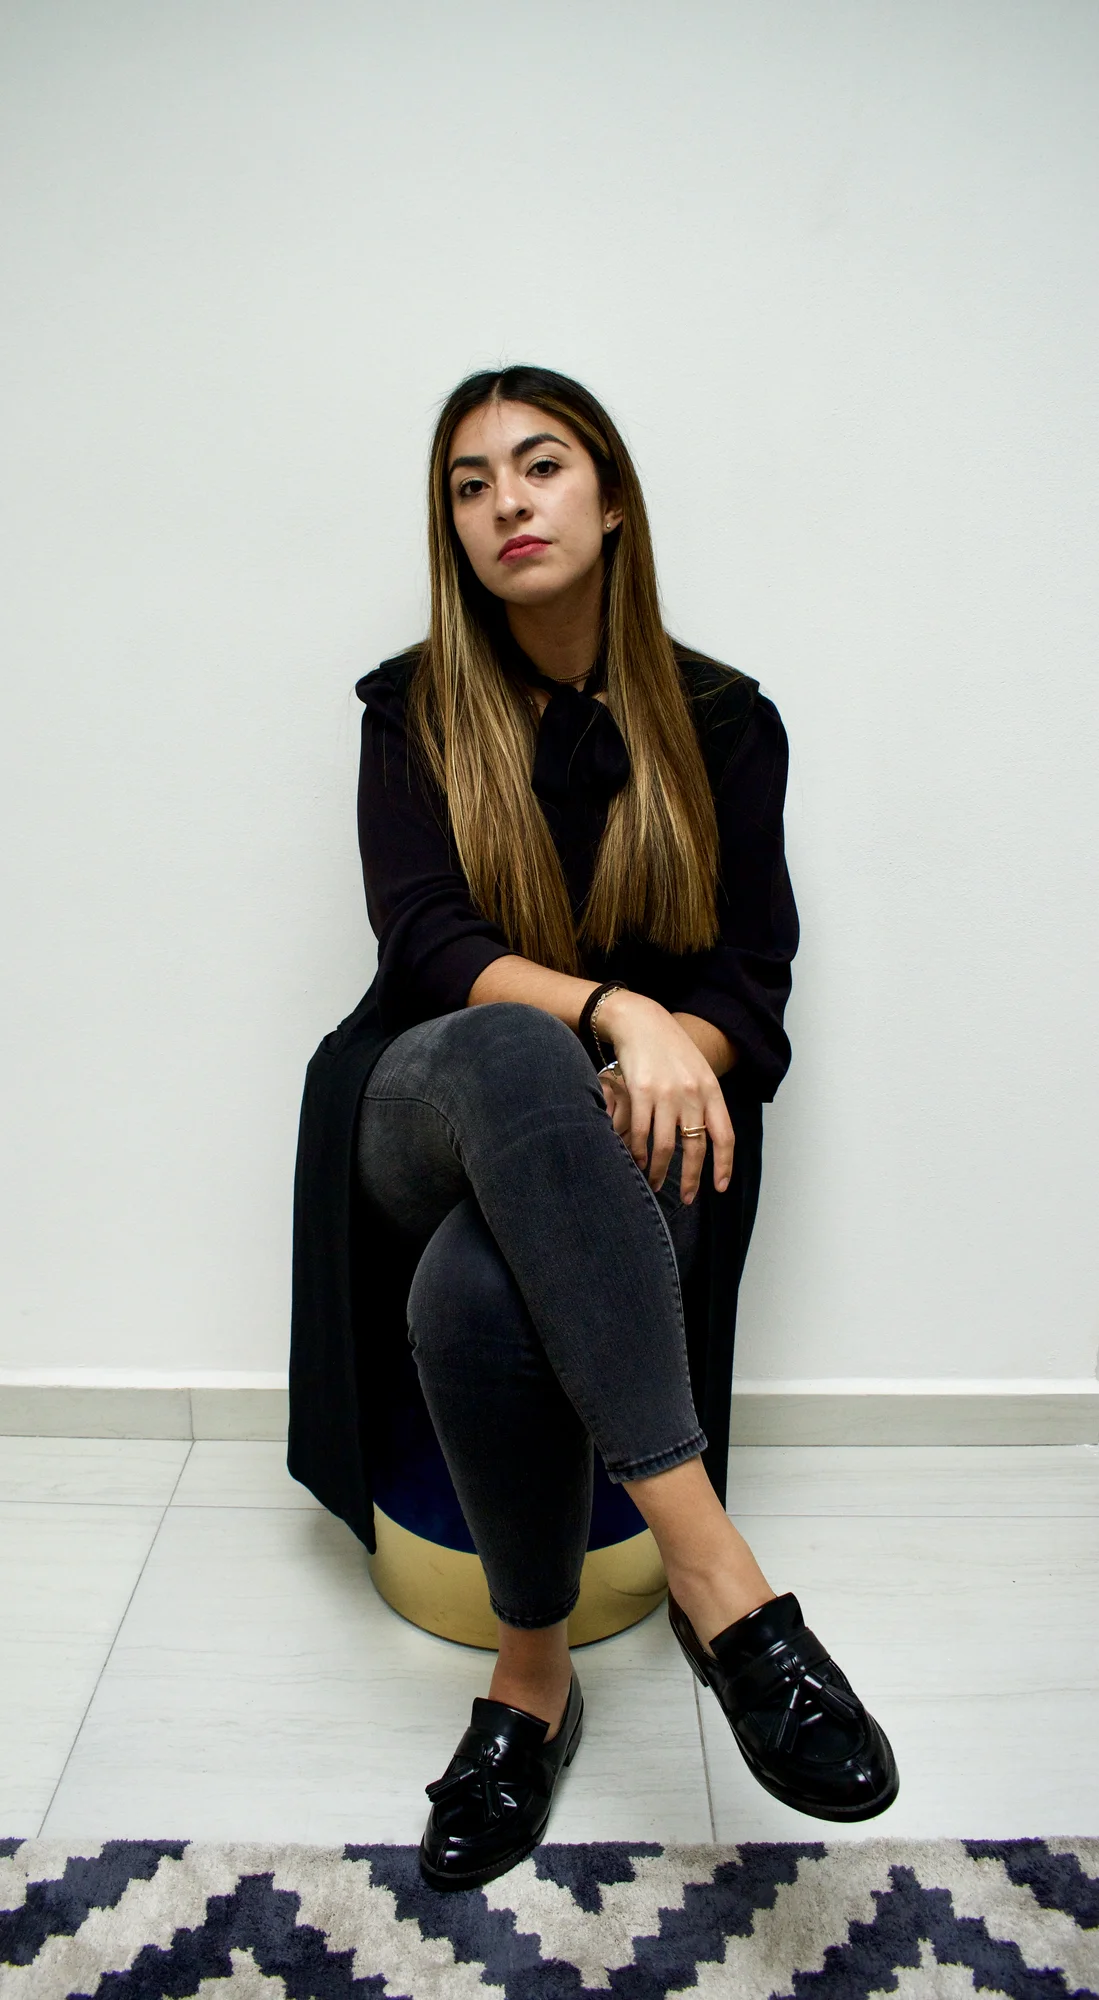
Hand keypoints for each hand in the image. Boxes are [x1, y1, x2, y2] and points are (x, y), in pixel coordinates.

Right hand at [594, 990, 733, 1201]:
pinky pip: (640, 1133)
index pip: (724, 1136)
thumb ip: (704, 1101)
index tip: (719, 1187)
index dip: (724, 1165)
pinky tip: (636, 1161)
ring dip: (659, 1171)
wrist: (641, 1022)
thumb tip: (707, 1137)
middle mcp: (692, 1094)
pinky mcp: (641, 1092)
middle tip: (685, 1198)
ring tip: (654, 1183)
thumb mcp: (697, 1071)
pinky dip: (638, 1152)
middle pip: (696, 1147)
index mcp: (711, 1090)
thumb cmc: (669, 1049)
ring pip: (665, 1146)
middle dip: (690, 1178)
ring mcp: (666, 1094)